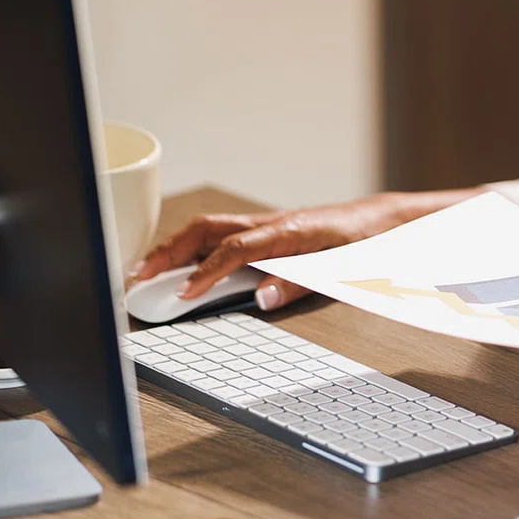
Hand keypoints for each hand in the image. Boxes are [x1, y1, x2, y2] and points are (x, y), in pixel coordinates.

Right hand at [129, 189, 475, 309]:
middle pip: (207, 230)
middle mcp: (272, 223)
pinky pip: (220, 235)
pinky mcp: (266, 231)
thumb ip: (301, 283)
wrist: (383, 221)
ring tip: (142, 273)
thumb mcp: (343, 267)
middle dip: (168, 253)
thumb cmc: (365, 242)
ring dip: (174, 249)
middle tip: (136, 279)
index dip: (205, 273)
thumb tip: (261, 297)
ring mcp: (266, 224)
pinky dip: (192, 249)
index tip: (180, 297)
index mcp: (290, 230)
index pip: (235, 250)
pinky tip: (176, 267)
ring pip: (208, 230)